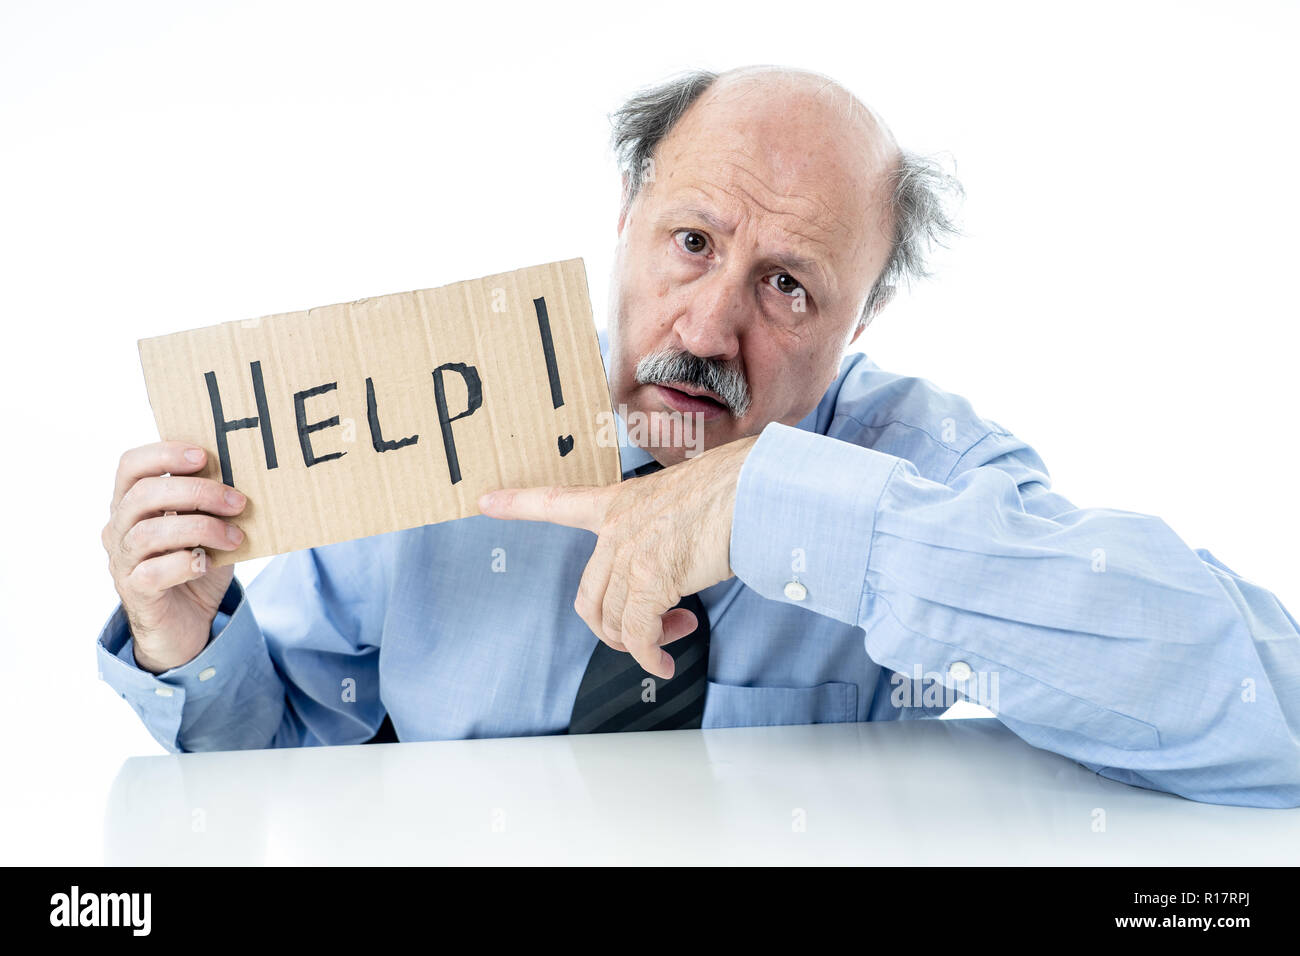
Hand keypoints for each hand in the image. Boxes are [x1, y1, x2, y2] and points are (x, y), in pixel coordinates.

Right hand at [101, 441, 246, 673]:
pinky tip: (207, 563)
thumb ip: (215, 504)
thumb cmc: (198, 564)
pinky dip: (185, 563)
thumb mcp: (210, 527)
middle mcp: (119, 528)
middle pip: (144, 494)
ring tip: (234, 537)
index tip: (203, 455)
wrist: (186, 623)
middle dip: (197, 492)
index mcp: (133, 503)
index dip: (164, 454)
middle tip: (237, 501)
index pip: (132, 465)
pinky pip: (152, 572)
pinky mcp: (134, 591)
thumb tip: (245, 478)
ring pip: (149, 532)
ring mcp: (122, 560)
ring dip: (200, 528)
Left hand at [478, 435, 756, 678]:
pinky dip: (649, 658)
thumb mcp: (680, 504)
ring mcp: (631, 553)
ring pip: (612, 620)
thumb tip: (671, 580)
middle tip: (653, 630)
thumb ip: (660, 537)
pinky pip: (638, 635)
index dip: (520, 503)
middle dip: (614, 628)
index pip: (559, 501)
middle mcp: (617, 528)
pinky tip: (662, 664)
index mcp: (619, 503)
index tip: (485, 501)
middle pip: (589, 598)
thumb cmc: (732, 492)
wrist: (755, 488)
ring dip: (641, 642)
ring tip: (674, 634)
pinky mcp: (653, 578)